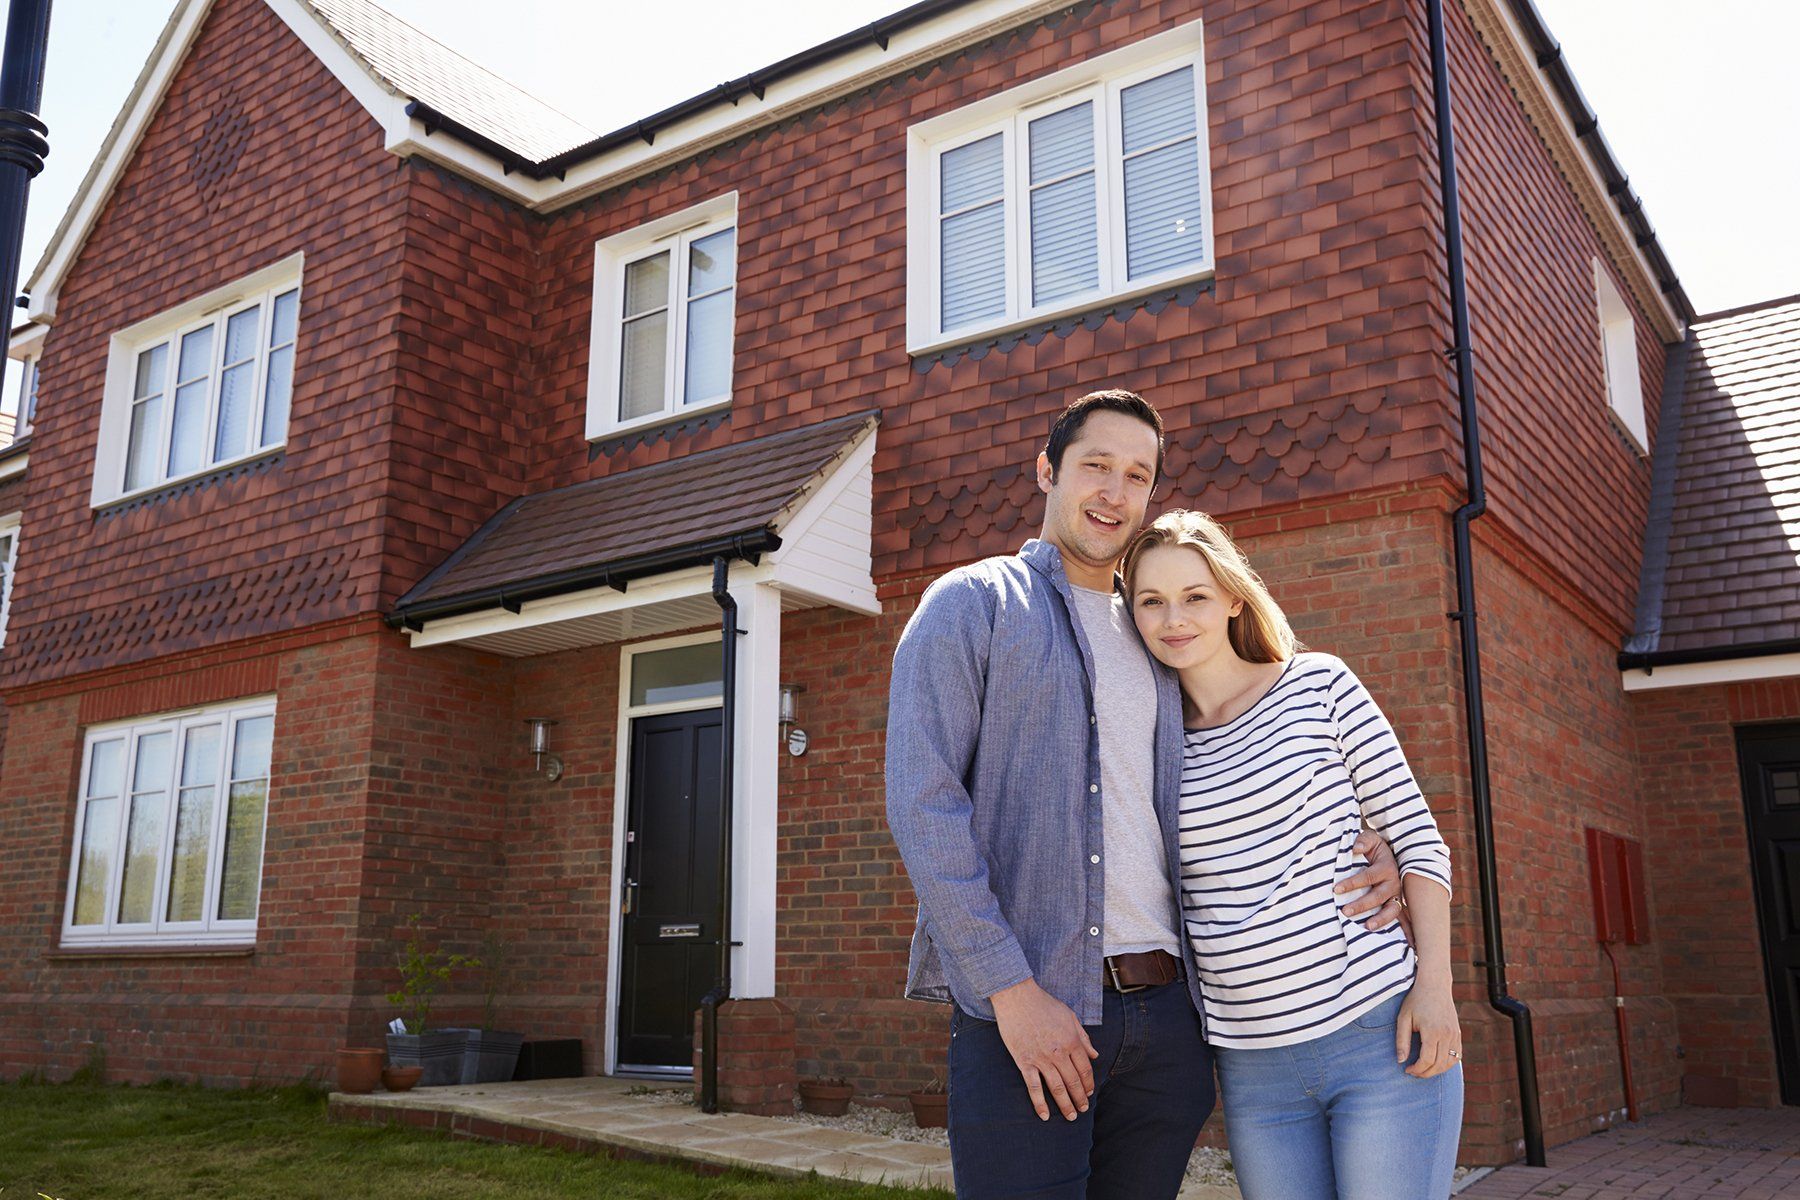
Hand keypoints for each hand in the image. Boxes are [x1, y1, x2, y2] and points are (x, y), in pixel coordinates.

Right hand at [988, 978, 1098, 1120]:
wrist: (1017, 997)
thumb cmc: (1044, 1004)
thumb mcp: (1070, 1016)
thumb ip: (1083, 1037)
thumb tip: (1095, 1054)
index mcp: (1072, 1040)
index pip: (1085, 1069)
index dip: (1089, 1083)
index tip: (1090, 1092)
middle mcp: (1059, 1053)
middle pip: (1073, 1082)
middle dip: (1080, 1098)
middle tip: (1082, 1109)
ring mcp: (1041, 1059)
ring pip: (1057, 1088)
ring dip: (1065, 1105)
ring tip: (1071, 1116)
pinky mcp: (1024, 1062)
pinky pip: (1033, 1087)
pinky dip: (1040, 1103)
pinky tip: (1045, 1115)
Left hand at [1336, 831, 1404, 932]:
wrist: (1389, 854)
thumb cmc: (1374, 848)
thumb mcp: (1370, 839)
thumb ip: (1363, 841)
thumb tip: (1355, 848)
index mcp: (1386, 867)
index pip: (1367, 877)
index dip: (1352, 883)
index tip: (1336, 889)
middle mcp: (1394, 883)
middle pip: (1378, 896)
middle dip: (1362, 905)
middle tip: (1344, 911)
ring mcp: (1397, 895)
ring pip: (1392, 910)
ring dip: (1381, 920)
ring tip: (1367, 927)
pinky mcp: (1398, 904)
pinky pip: (1403, 920)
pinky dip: (1406, 932)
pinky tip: (1407, 946)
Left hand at [1397, 979, 1460, 1077]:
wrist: (1435, 985)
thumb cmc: (1416, 1000)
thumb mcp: (1404, 1018)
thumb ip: (1402, 1041)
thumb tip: (1401, 1061)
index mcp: (1433, 1031)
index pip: (1427, 1060)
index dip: (1417, 1069)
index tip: (1407, 1070)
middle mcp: (1447, 1035)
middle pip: (1439, 1065)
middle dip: (1426, 1073)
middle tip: (1414, 1072)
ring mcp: (1455, 1035)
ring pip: (1450, 1062)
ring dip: (1437, 1070)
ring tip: (1423, 1069)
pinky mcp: (1458, 1034)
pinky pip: (1457, 1056)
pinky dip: (1447, 1063)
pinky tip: (1435, 1063)